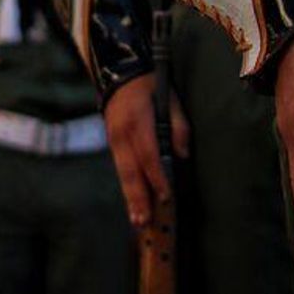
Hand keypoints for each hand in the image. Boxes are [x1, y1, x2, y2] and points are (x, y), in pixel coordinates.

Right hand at [104, 73, 189, 228]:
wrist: (119, 72)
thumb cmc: (151, 86)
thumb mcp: (171, 99)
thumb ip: (178, 127)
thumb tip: (182, 154)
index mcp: (138, 122)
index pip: (149, 155)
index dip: (157, 177)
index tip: (166, 197)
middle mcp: (122, 134)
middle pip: (131, 171)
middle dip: (139, 198)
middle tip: (144, 221)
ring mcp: (113, 139)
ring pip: (123, 174)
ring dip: (131, 198)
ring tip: (137, 219)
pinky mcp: (111, 143)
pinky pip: (120, 169)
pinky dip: (127, 187)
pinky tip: (133, 203)